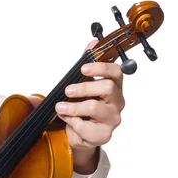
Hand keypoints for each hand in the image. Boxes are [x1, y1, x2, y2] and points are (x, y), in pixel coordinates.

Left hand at [55, 40, 124, 172]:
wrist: (78, 133)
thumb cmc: (82, 107)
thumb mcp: (82, 84)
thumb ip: (87, 64)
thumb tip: (93, 42)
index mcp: (114, 87)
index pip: (116, 72)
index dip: (101, 67)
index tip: (83, 67)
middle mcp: (117, 102)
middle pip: (107, 88)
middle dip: (84, 87)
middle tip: (67, 90)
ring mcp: (112, 119)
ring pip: (95, 108)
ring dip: (73, 107)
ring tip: (60, 107)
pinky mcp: (104, 135)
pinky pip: (87, 127)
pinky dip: (73, 123)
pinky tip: (69, 120)